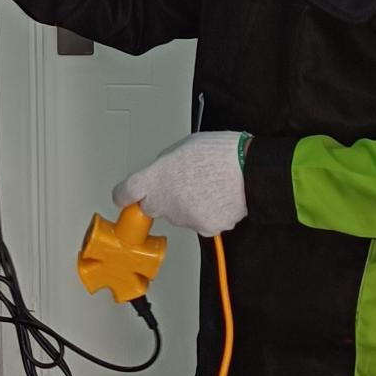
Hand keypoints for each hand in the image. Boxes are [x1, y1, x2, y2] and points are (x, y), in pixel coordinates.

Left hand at [114, 132, 248, 237]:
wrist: (250, 170)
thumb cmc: (220, 153)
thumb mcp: (182, 147)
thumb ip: (164, 165)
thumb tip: (160, 175)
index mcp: (156, 177)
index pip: (125, 192)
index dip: (125, 195)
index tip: (125, 197)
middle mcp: (165, 202)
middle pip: (153, 206)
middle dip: (162, 198)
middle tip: (182, 184)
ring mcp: (184, 218)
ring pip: (178, 216)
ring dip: (187, 205)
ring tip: (208, 186)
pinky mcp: (203, 229)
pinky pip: (199, 222)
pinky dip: (206, 213)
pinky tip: (217, 197)